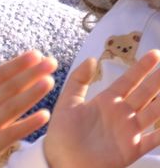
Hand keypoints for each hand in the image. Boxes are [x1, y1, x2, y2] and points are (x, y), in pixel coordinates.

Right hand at [0, 46, 54, 167]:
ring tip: (49, 81)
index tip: (34, 54)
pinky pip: (12, 134)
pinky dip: (28, 125)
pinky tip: (44, 115)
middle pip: (8, 88)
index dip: (16, 64)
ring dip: (32, 95)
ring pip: (12, 108)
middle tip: (50, 63)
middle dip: (30, 74)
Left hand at [43, 51, 159, 167]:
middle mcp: (121, 114)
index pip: (128, 81)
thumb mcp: (68, 102)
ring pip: (153, 113)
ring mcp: (129, 131)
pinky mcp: (132, 148)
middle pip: (145, 93)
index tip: (154, 54)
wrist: (62, 161)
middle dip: (157, 80)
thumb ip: (78, 80)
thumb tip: (91, 58)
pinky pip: (153, 139)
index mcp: (106, 101)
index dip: (141, 68)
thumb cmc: (62, 133)